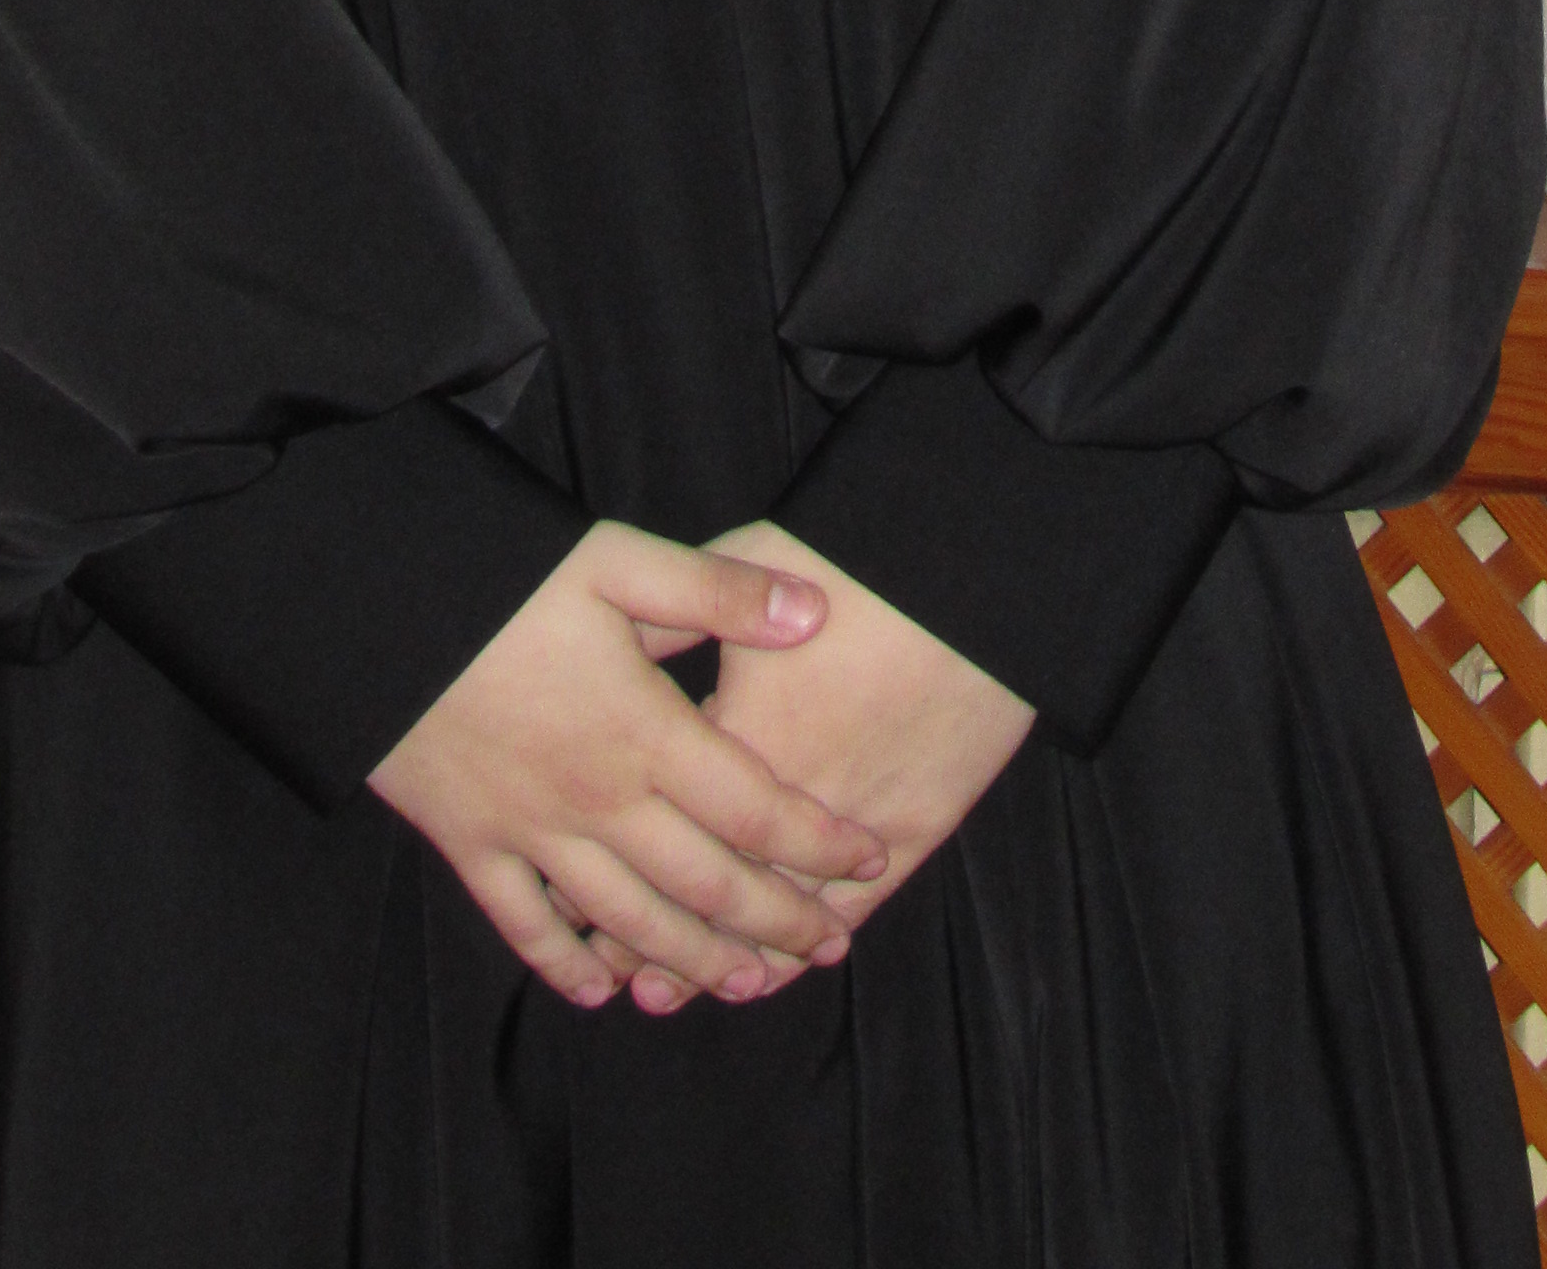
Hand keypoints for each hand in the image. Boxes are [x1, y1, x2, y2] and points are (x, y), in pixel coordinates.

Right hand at [369, 519, 890, 1013]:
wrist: (375, 618)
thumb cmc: (502, 581)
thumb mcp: (617, 562)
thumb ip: (719, 592)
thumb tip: (816, 612)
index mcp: (645, 734)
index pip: (754, 807)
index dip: (817, 840)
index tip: (868, 856)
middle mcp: (597, 802)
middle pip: (706, 883)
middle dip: (776, 920)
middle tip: (830, 944)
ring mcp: (532, 834)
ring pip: (629, 922)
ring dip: (692, 959)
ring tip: (746, 984)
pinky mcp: (472, 846)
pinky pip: (525, 927)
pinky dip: (564, 965)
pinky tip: (597, 991)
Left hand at [585, 521, 1037, 1014]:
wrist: (974, 572)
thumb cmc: (859, 556)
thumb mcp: (747, 562)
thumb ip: (682, 605)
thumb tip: (623, 628)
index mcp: (732, 741)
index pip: (657, 826)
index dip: (611, 873)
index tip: (571, 908)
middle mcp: (789, 801)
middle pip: (706, 889)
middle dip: (648, 939)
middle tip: (611, 972)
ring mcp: (855, 823)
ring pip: (777, 915)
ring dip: (724, 961)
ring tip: (668, 991)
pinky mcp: (916, 829)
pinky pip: (854, 908)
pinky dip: (813, 943)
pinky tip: (779, 969)